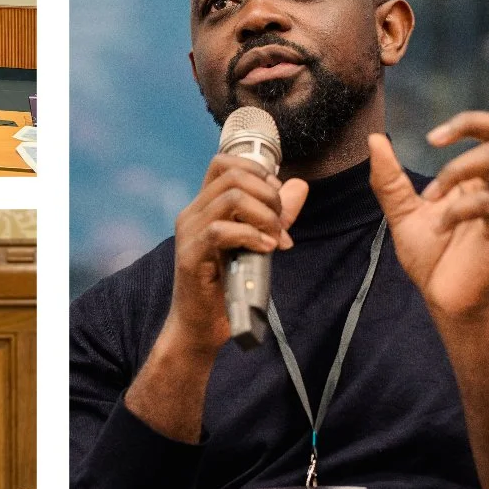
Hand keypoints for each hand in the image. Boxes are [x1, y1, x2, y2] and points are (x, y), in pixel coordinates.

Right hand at [167, 153, 308, 354]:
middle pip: (233, 174)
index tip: (276, 201)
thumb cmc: (227, 286)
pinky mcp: (191, 256)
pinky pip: (221, 230)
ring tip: (275, 239)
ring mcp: (189, 233)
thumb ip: (276, 215)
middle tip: (279, 224)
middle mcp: (192, 213)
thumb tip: (299, 185)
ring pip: (230, 197)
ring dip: (264, 215)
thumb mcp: (257, 243)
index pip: (225, 162)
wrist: (201, 326)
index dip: (258, 172)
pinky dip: (251, 236)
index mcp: (204, 206)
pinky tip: (265, 250)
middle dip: (268, 194)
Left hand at [368, 65, 488, 320]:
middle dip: (473, 122)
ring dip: (457, 171)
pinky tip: (442, 223)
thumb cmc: (431, 257)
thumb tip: (374, 139)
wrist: (445, 300)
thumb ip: (389, 178)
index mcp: (479, 177)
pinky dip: (461, 207)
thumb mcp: (402, 213)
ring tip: (431, 199)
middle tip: (435, 136)